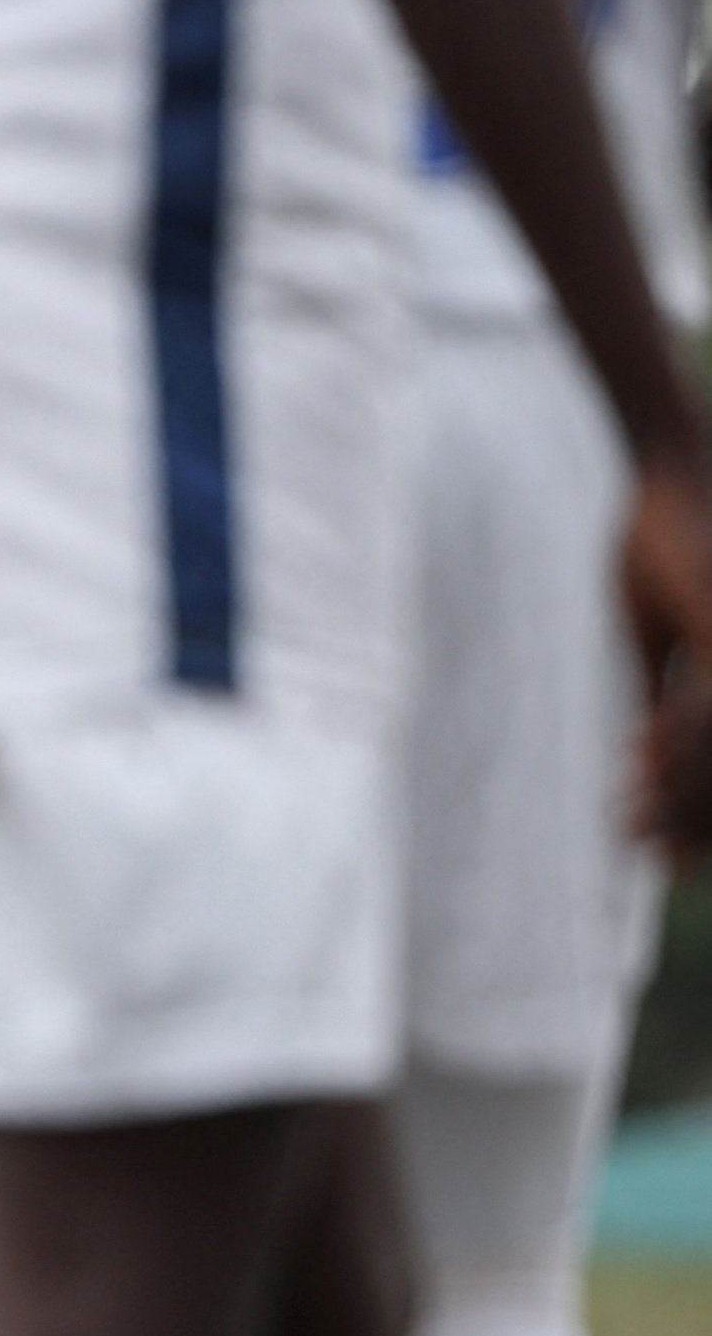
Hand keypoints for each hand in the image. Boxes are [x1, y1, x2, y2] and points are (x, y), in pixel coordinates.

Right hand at [621, 452, 711, 856]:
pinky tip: (641, 756)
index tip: (669, 858)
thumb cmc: (656, 547)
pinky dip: (675, 734)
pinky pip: (703, 696)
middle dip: (694, 817)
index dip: (701, 814)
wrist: (664, 477)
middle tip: (653, 857)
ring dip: (679, 790)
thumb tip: (646, 746)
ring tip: (631, 820)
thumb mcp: (656, 632)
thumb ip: (664, 687)